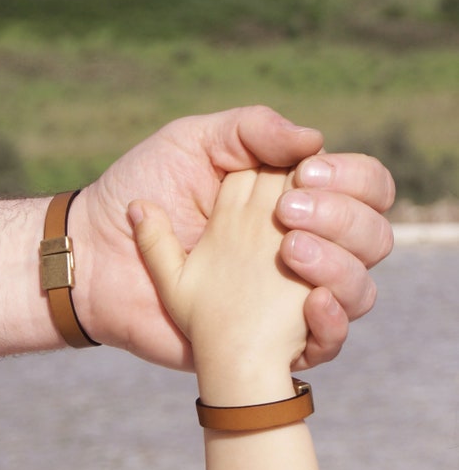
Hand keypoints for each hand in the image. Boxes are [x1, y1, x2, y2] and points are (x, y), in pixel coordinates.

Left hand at [71, 106, 393, 369]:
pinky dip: (332, 323)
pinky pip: (331, 339)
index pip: (361, 185)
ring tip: (288, 253)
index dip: (352, 178)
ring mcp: (289, 294)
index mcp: (289, 196)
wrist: (98, 259)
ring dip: (339, 266)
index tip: (303, 174)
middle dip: (343, 219)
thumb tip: (317, 141)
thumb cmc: (143, 191)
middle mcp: (301, 244)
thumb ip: (251, 130)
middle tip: (286, 213)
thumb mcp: (191, 141)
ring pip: (359, 287)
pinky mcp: (272, 338)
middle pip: (371, 235)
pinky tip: (310, 304)